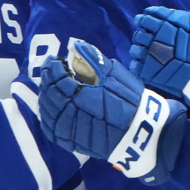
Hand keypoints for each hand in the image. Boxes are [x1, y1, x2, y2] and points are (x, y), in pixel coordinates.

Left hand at [39, 38, 185, 183]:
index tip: (54, 61)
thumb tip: (77, 46)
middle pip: (52, 96)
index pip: (60, 81)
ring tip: (49, 85)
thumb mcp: (118, 77)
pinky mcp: (72, 143)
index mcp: (86, 98)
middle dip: (49, 81)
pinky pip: (52, 130)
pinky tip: (48, 106)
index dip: (54, 70)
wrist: (144, 133)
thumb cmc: (133, 103)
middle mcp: (75, 117)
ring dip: (46, 97)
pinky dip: (47, 116)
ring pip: (49, 113)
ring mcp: (72, 133)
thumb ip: (96, 62)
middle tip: (49, 70)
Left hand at [130, 6, 189, 120]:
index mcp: (163, 25)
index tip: (145, 23)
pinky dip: (140, 64)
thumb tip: (156, 13)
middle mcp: (153, 39)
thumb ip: (173, 16)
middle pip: (138, 34)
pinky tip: (150, 64)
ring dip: (140, 49)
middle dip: (143, 35)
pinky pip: (135, 65)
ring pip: (134, 49)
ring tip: (151, 53)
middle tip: (151, 40)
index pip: (144, 19)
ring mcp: (149, 56)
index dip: (143, 21)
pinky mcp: (148, 72)